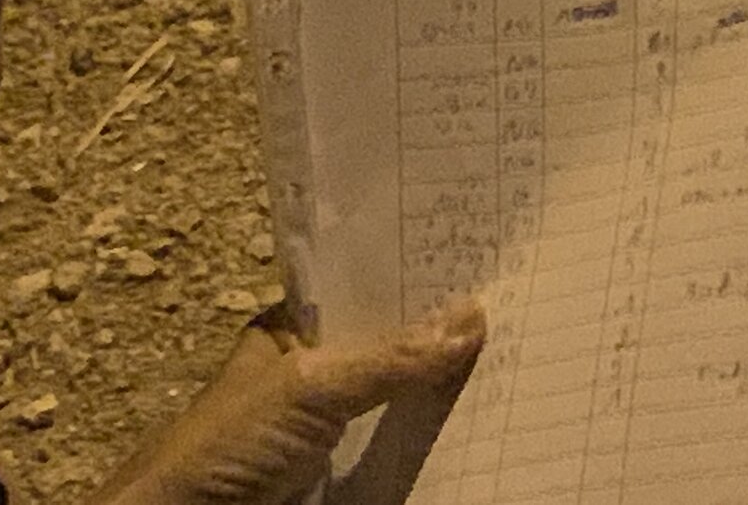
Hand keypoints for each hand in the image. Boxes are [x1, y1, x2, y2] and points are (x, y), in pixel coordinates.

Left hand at [94, 302, 486, 504]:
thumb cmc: (229, 443)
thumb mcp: (311, 385)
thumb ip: (388, 357)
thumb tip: (472, 318)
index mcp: (294, 331)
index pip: (366, 291)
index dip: (419, 280)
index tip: (487, 268)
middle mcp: (312, 375)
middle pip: (390, 350)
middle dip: (444, 341)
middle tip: (518, 320)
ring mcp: (327, 431)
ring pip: (397, 405)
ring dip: (444, 398)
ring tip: (517, 371)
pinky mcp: (340, 479)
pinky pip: (396, 456)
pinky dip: (431, 449)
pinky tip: (480, 433)